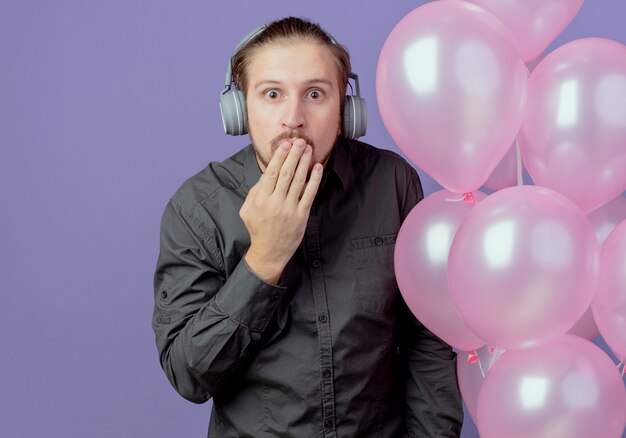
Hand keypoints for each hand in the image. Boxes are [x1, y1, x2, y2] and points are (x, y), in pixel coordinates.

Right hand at [239, 138, 323, 283]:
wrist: (269, 251)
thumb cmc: (258, 229)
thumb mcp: (247, 209)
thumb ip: (254, 191)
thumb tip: (265, 175)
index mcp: (261, 198)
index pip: (271, 172)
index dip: (279, 156)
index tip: (285, 144)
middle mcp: (275, 202)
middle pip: (286, 173)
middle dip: (294, 155)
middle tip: (300, 142)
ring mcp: (289, 208)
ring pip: (299, 181)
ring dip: (304, 163)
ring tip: (308, 150)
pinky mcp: (301, 215)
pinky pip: (309, 194)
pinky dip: (314, 179)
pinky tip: (317, 167)